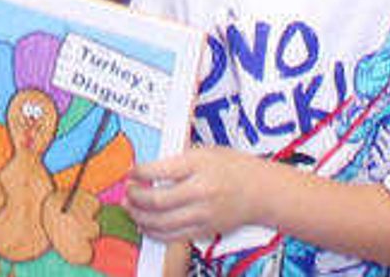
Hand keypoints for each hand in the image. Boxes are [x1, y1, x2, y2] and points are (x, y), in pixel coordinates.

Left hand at [124, 143, 271, 243]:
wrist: (261, 191)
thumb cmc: (234, 168)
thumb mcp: (205, 152)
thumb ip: (177, 161)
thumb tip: (147, 171)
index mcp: (200, 165)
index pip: (159, 170)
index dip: (138, 173)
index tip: (131, 172)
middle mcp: (202, 191)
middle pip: (158, 201)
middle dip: (135, 198)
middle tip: (127, 192)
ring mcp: (203, 214)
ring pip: (162, 223)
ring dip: (140, 217)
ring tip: (130, 208)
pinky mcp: (204, 230)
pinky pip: (173, 236)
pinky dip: (154, 232)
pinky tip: (145, 225)